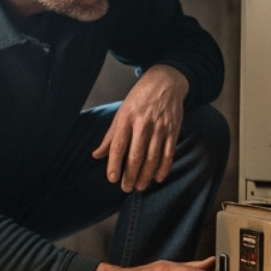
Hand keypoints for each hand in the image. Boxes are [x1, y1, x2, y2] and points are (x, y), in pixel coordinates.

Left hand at [92, 65, 188, 191]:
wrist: (166, 82)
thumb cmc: (140, 99)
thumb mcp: (121, 112)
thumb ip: (110, 136)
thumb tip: (96, 155)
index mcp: (127, 119)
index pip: (119, 146)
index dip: (114, 164)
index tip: (112, 179)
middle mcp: (143, 124)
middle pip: (136, 155)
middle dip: (130, 175)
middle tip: (126, 188)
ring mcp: (160, 128)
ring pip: (152, 158)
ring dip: (146, 175)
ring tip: (139, 186)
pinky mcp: (173, 130)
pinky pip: (169, 154)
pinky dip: (164, 168)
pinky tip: (158, 178)